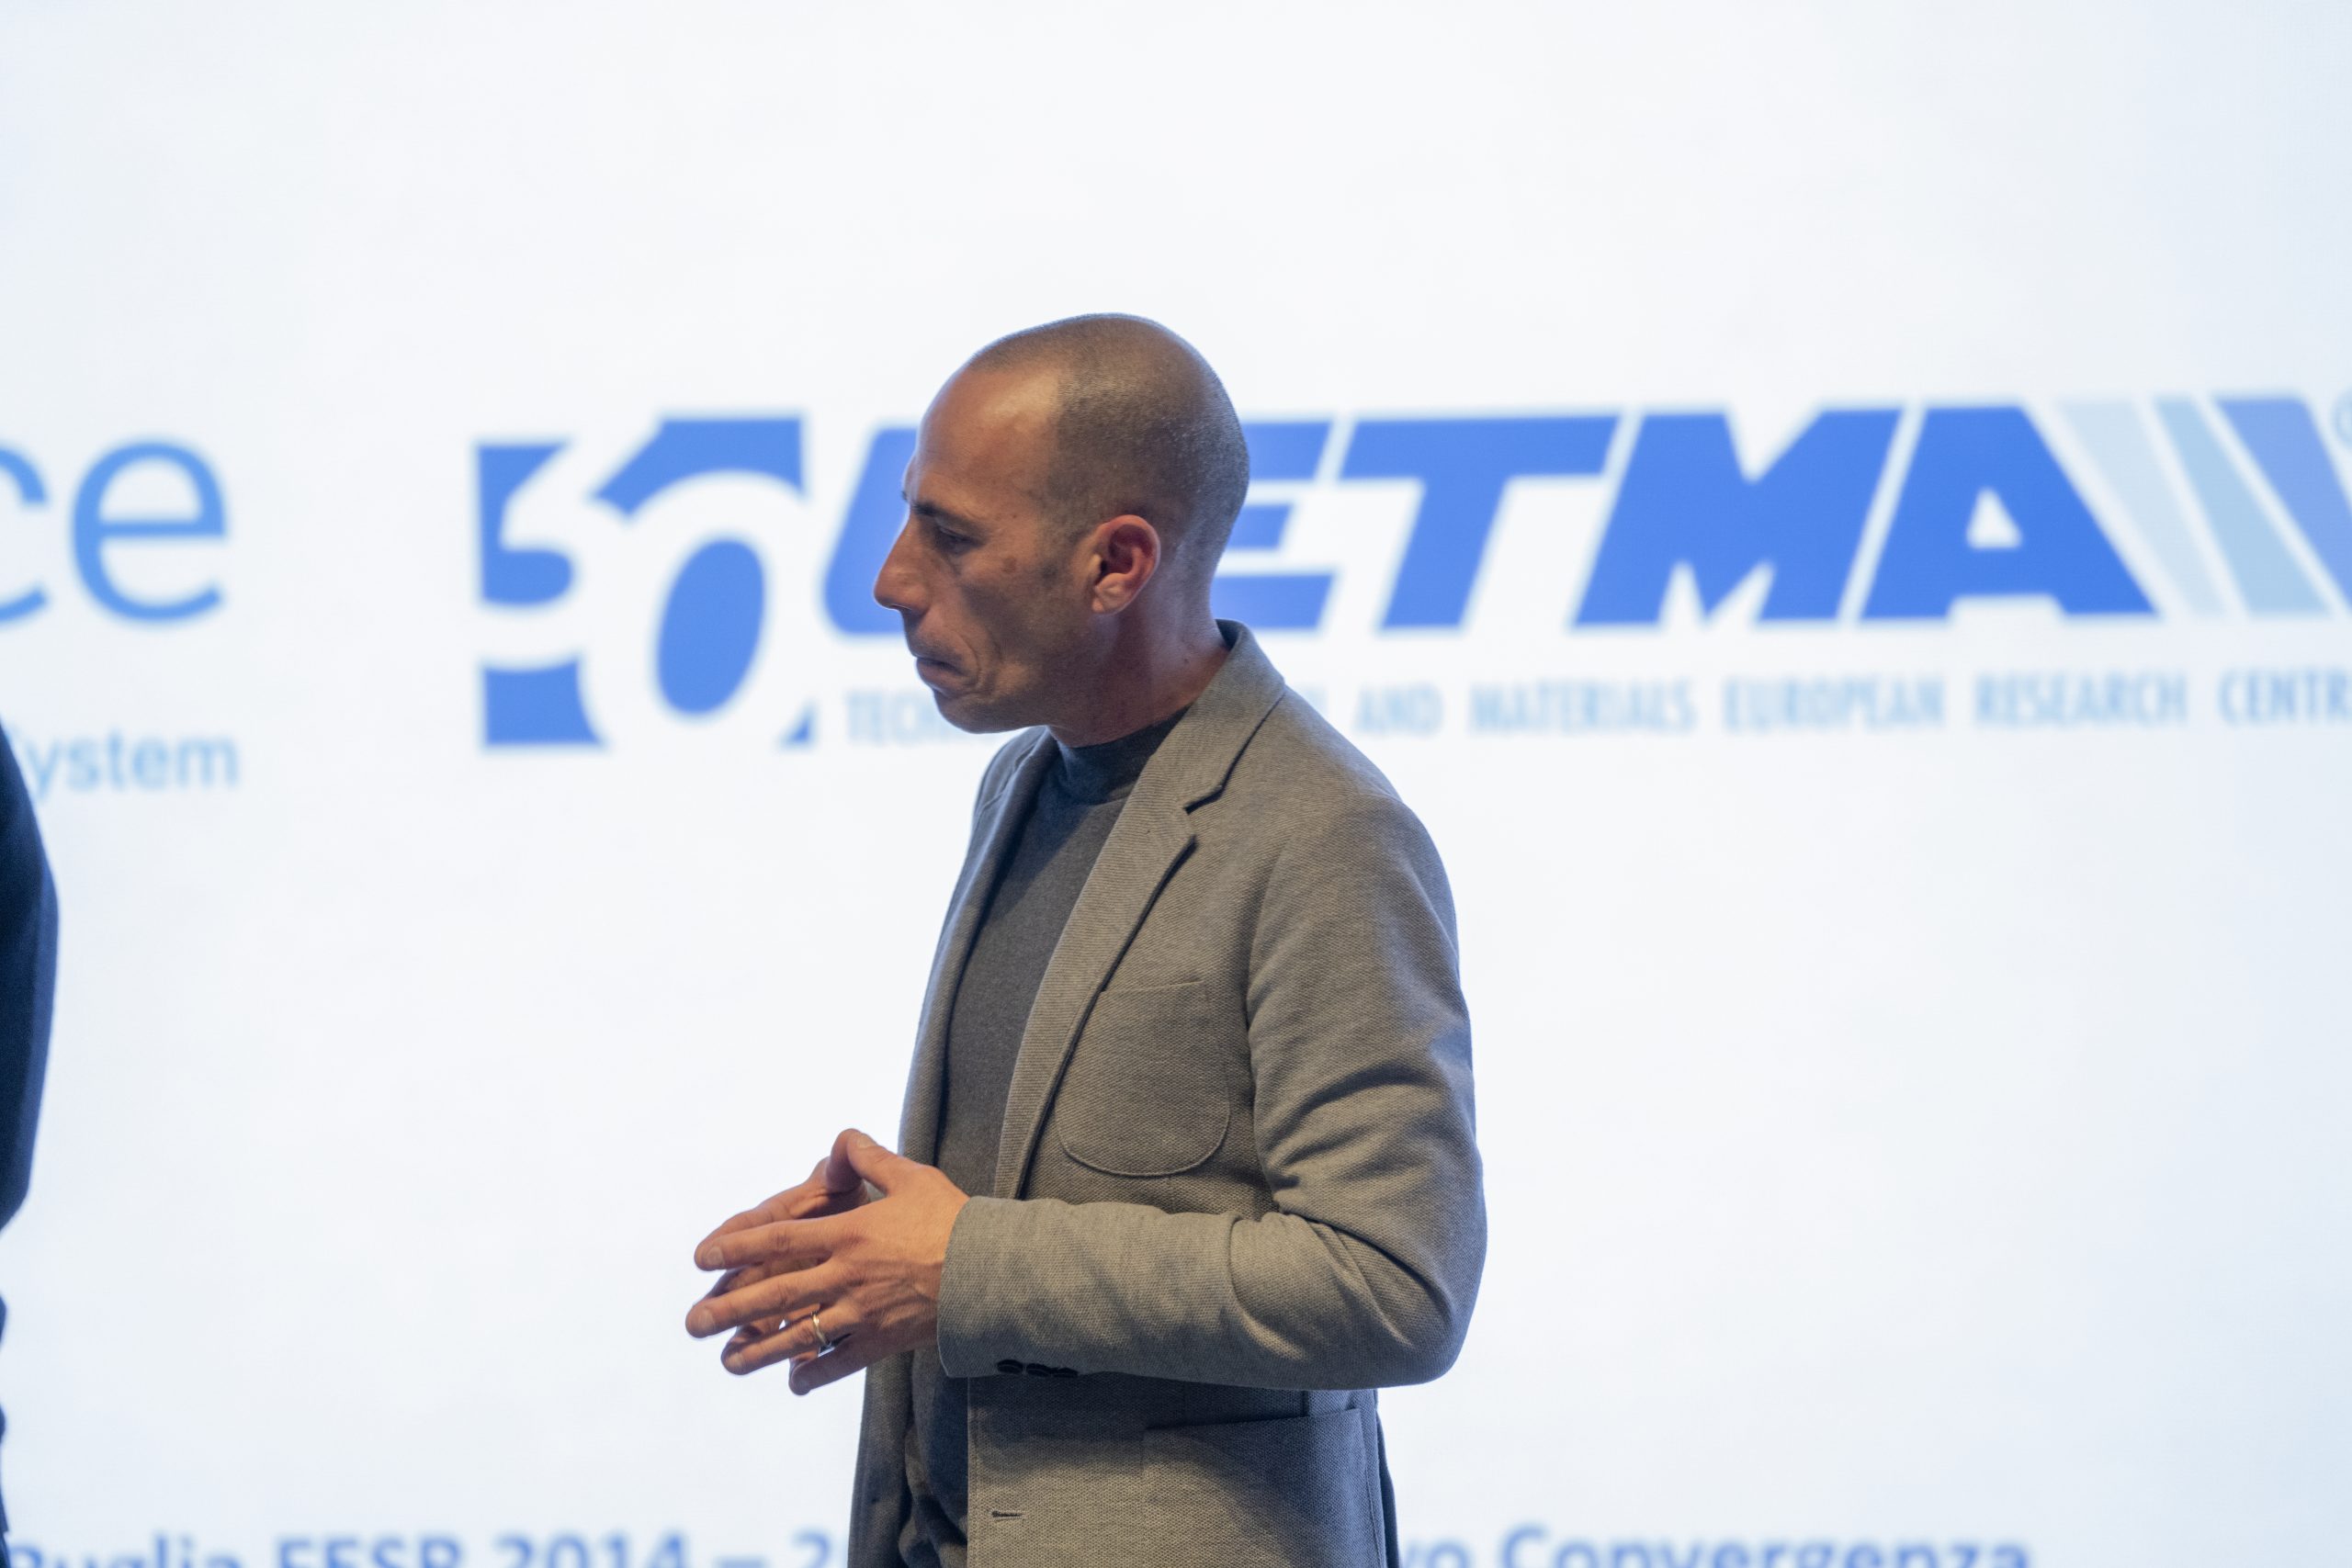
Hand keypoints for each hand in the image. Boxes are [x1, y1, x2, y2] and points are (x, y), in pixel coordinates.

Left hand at [685, 1128, 968, 1394]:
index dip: (736, 1248)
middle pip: (775, 1295)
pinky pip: (838, 1363)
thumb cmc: (952, 1219)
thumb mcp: (911, 1176)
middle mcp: (845, 1276)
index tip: (702, 1257)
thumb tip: (836, 1144)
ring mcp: (861, 1313)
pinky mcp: (882, 1342)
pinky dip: (812, 1374)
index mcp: (848, 1233)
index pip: (778, 1241)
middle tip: (693, 1323)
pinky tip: (792, 1381)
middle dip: (729, 1310)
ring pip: (797, 1336)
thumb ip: (867, 1157)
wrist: (992, 1272)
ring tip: (727, 1362)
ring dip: (757, 1352)